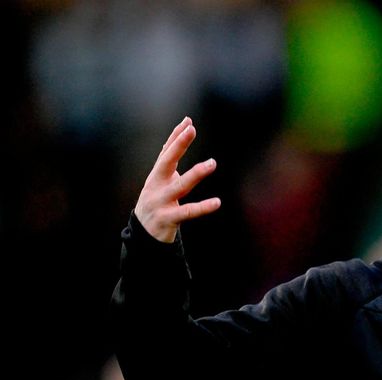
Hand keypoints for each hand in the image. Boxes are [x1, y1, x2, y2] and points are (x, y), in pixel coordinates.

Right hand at [134, 117, 220, 242]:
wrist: (143, 234)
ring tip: (212, 162)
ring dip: (196, 173)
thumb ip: (169, 161)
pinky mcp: (168, 219)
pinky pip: (188, 212)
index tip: (188, 121)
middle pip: (166, 162)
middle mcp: (155, 186)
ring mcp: (160, 202)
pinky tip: (217, 202)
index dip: (176, 137)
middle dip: (178, 145)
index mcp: (156, 176)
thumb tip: (177, 136)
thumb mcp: (160, 181)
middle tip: (191, 129)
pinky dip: (203, 207)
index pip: (166, 152)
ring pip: (180, 186)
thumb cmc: (157, 202)